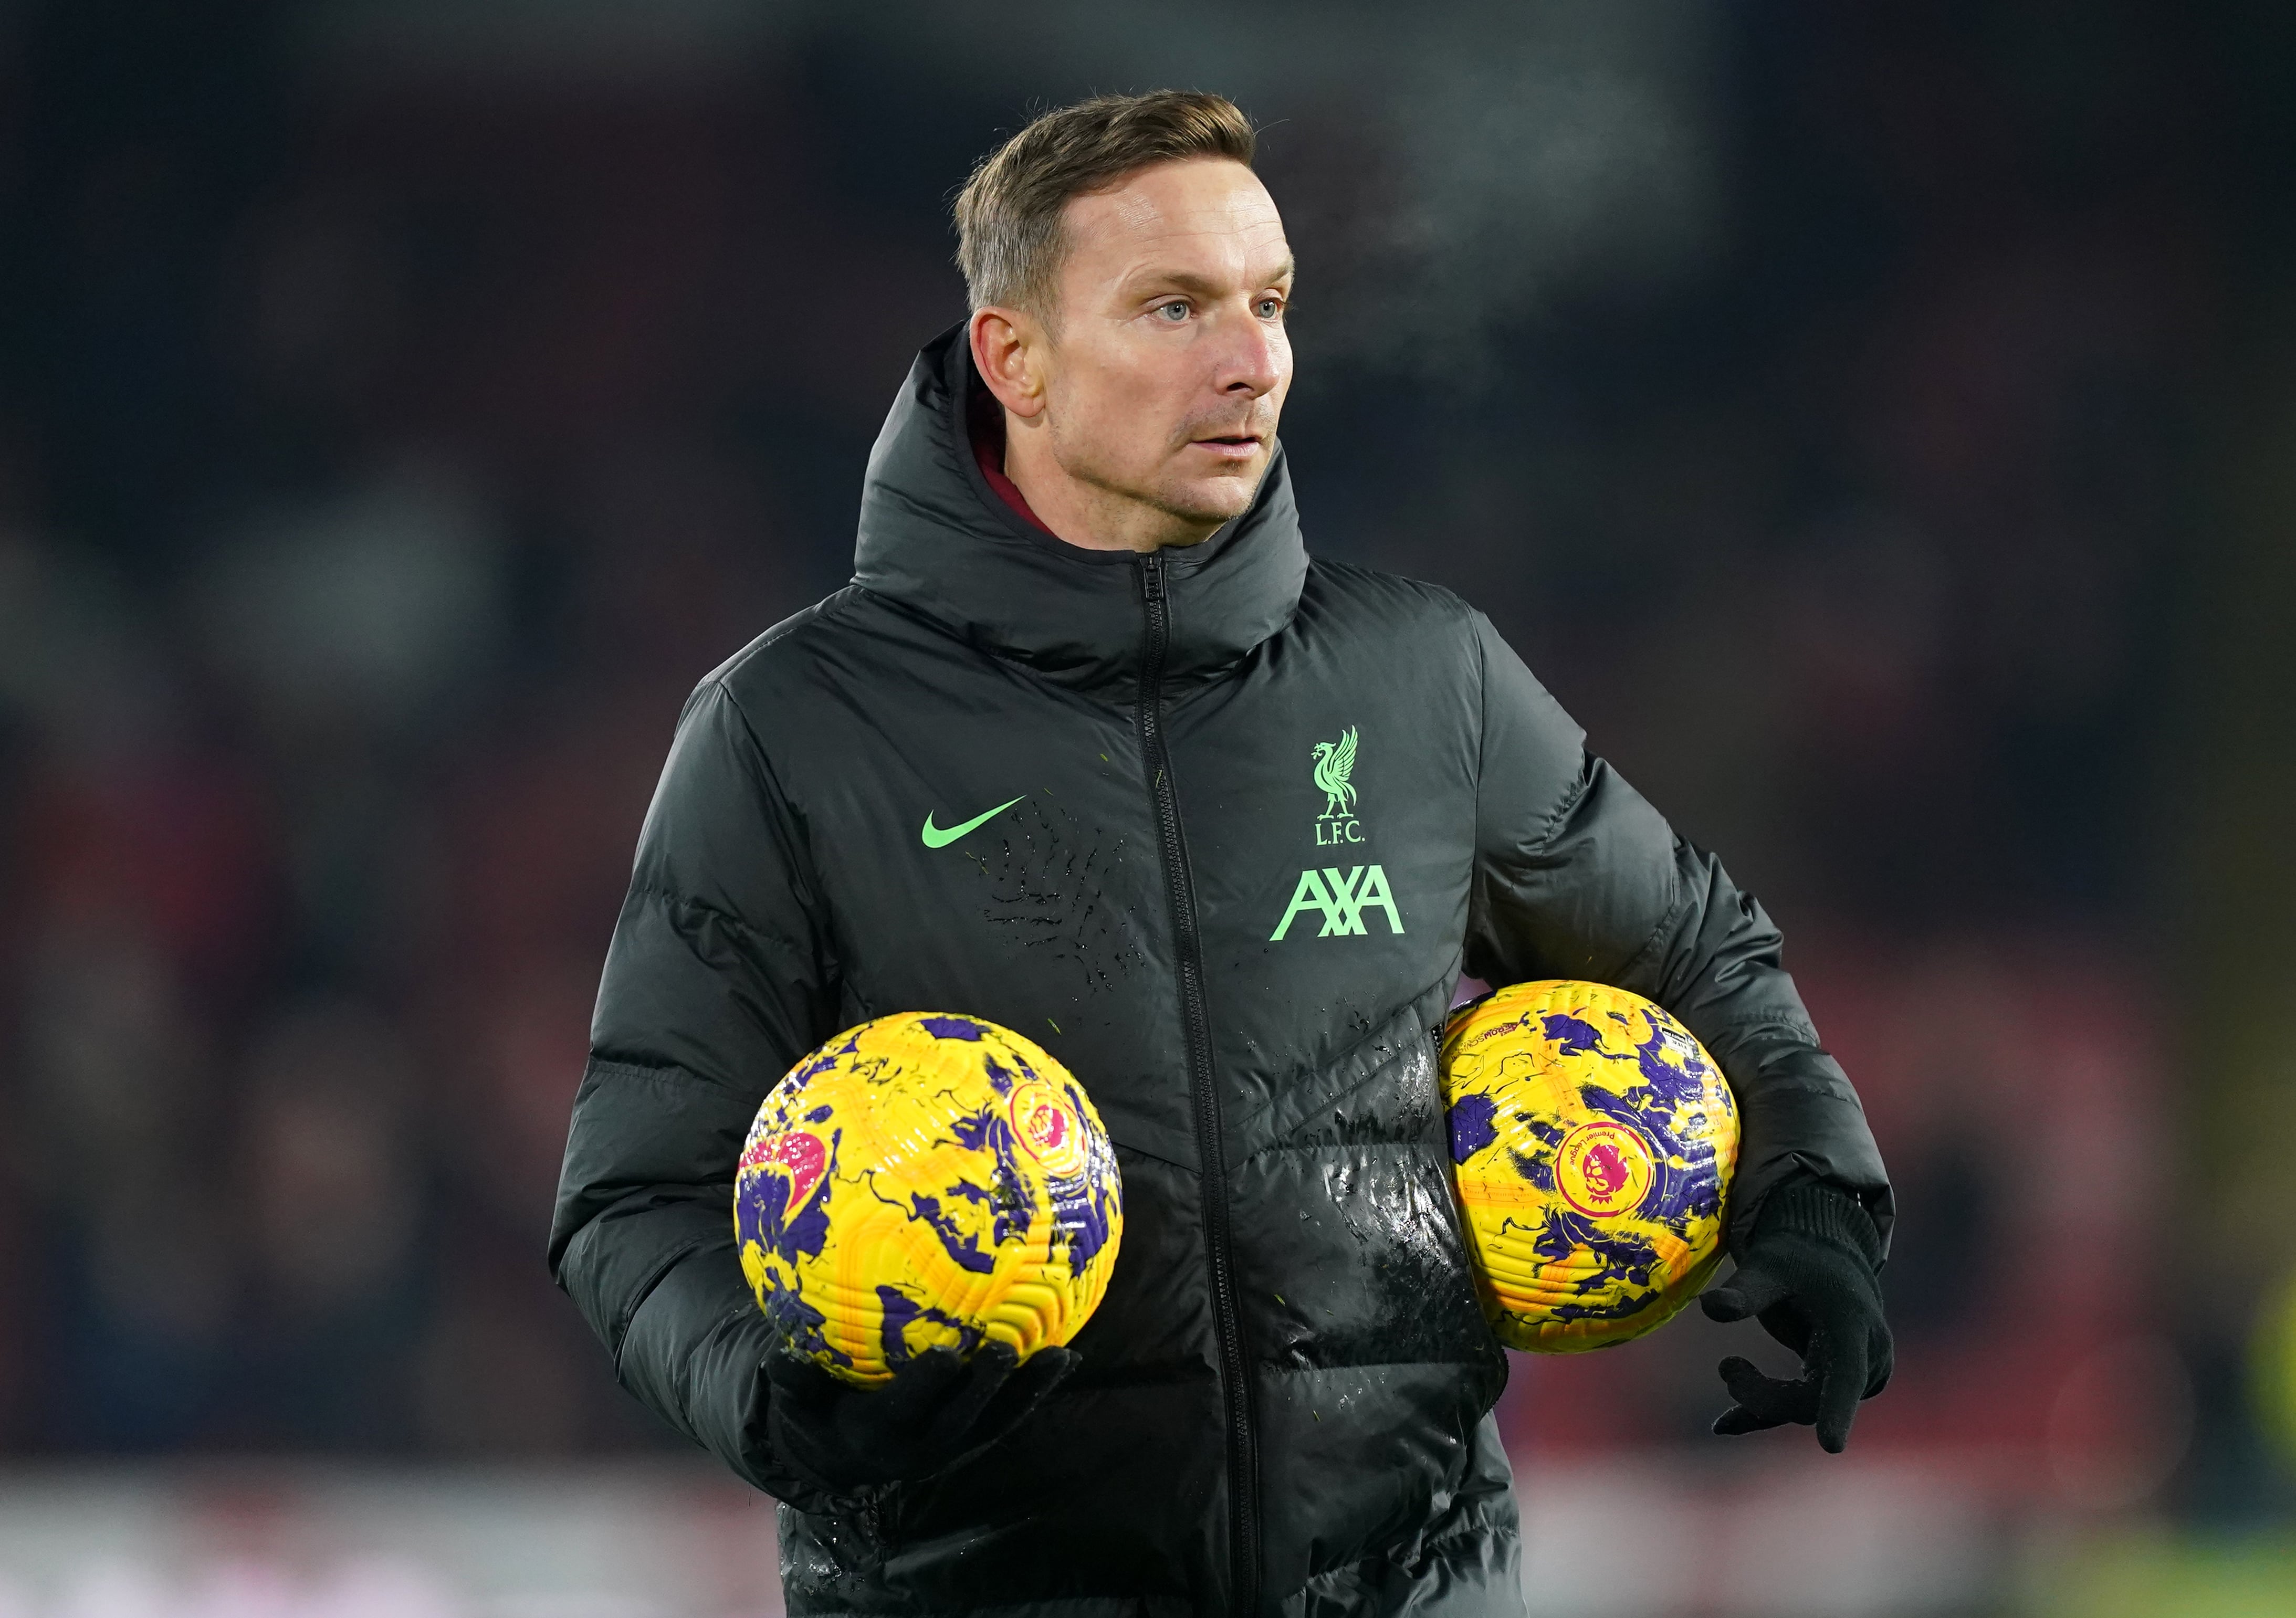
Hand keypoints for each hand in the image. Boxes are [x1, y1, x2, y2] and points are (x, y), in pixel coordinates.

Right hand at [764, 1342, 1077, 1489]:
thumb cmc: (816, 1412)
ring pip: (993, 1423)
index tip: (943, 1351)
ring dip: (1026, 1392)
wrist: (840, 1457)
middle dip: (983, 1388)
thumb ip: (793, 1377)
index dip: (925, 1384)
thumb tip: (782, 1353)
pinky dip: (1034, 1391)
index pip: (903, 1410)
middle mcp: (919, 1450)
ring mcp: (951, 1448)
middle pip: (958, 1421)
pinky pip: (1007, 1417)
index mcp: (875, 1436)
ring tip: (1059, 1356)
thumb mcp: (795, 1400)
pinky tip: (1065, 1356)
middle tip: (1005, 1349)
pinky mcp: (971, 1441)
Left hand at [1699, 1181, 1891, 1452]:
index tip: (1830, 1446)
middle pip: (1812, 1400)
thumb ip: (1744, 1290)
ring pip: (1805, 1408)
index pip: (1846, 1373)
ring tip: (1730, 1366)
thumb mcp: (1768, 1267)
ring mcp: (1858, 1373)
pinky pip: (1801, 1407)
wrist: (1823, 1257)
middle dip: (1763, 1394)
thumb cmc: (1795, 1257)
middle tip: (1726, 1367)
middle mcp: (1867, 1354)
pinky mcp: (1841, 1383)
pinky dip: (1762, 1413)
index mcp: (1854, 1322)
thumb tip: (1708, 1307)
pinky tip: (1724, 1424)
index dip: (1837, 1409)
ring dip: (1761, 1399)